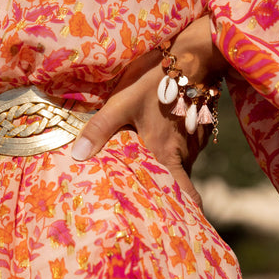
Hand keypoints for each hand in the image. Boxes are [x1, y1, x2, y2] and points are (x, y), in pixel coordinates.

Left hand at [71, 15, 227, 207]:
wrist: (194, 54)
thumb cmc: (157, 80)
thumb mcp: (122, 102)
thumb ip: (99, 129)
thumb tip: (77, 156)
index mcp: (167, 155)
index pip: (187, 197)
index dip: (184, 213)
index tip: (176, 224)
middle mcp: (185, 154)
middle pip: (178, 183)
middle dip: (166, 192)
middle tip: (147, 197)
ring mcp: (196, 141)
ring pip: (181, 165)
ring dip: (167, 169)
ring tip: (147, 170)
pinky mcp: (200, 128)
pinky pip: (185, 148)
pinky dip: (173, 151)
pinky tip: (159, 142)